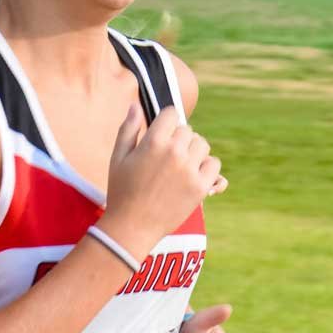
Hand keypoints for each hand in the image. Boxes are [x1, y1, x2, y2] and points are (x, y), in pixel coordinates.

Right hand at [101, 105, 222, 257]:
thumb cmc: (122, 191)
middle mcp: (175, 152)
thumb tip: (135, 105)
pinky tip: (193, 174)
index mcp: (153, 141)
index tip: (162, 132)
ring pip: (202, 145)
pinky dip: (206, 168)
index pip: (171, 114)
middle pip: (187, 130)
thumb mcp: (118, 157)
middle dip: (178, 138)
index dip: (166, 122)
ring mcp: (190, 170)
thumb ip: (128, 129)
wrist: (132, 227)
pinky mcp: (201, 187)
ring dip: (193, 151)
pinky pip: (214, 165)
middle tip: (166, 156)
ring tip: (180, 165)